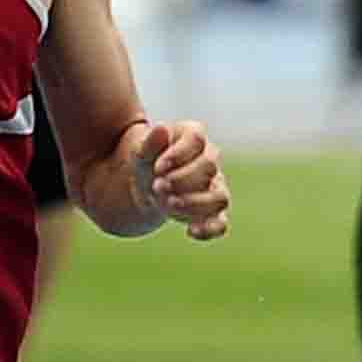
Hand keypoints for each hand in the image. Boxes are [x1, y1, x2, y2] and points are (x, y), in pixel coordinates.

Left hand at [126, 118, 231, 239]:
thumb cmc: (147, 162)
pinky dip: (210, 229)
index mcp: (194, 137)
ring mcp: (215, 186)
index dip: (178, 154)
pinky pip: (221, 223)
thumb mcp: (140, 152)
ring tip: (168, 204)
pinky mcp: (213, 212)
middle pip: (208, 167)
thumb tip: (161, 130)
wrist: (147, 186)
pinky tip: (190, 231)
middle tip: (157, 186)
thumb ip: (150, 143)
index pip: (197, 140)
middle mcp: (210, 160)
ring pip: (219, 197)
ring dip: (194, 203)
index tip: (158, 168)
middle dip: (181, 180)